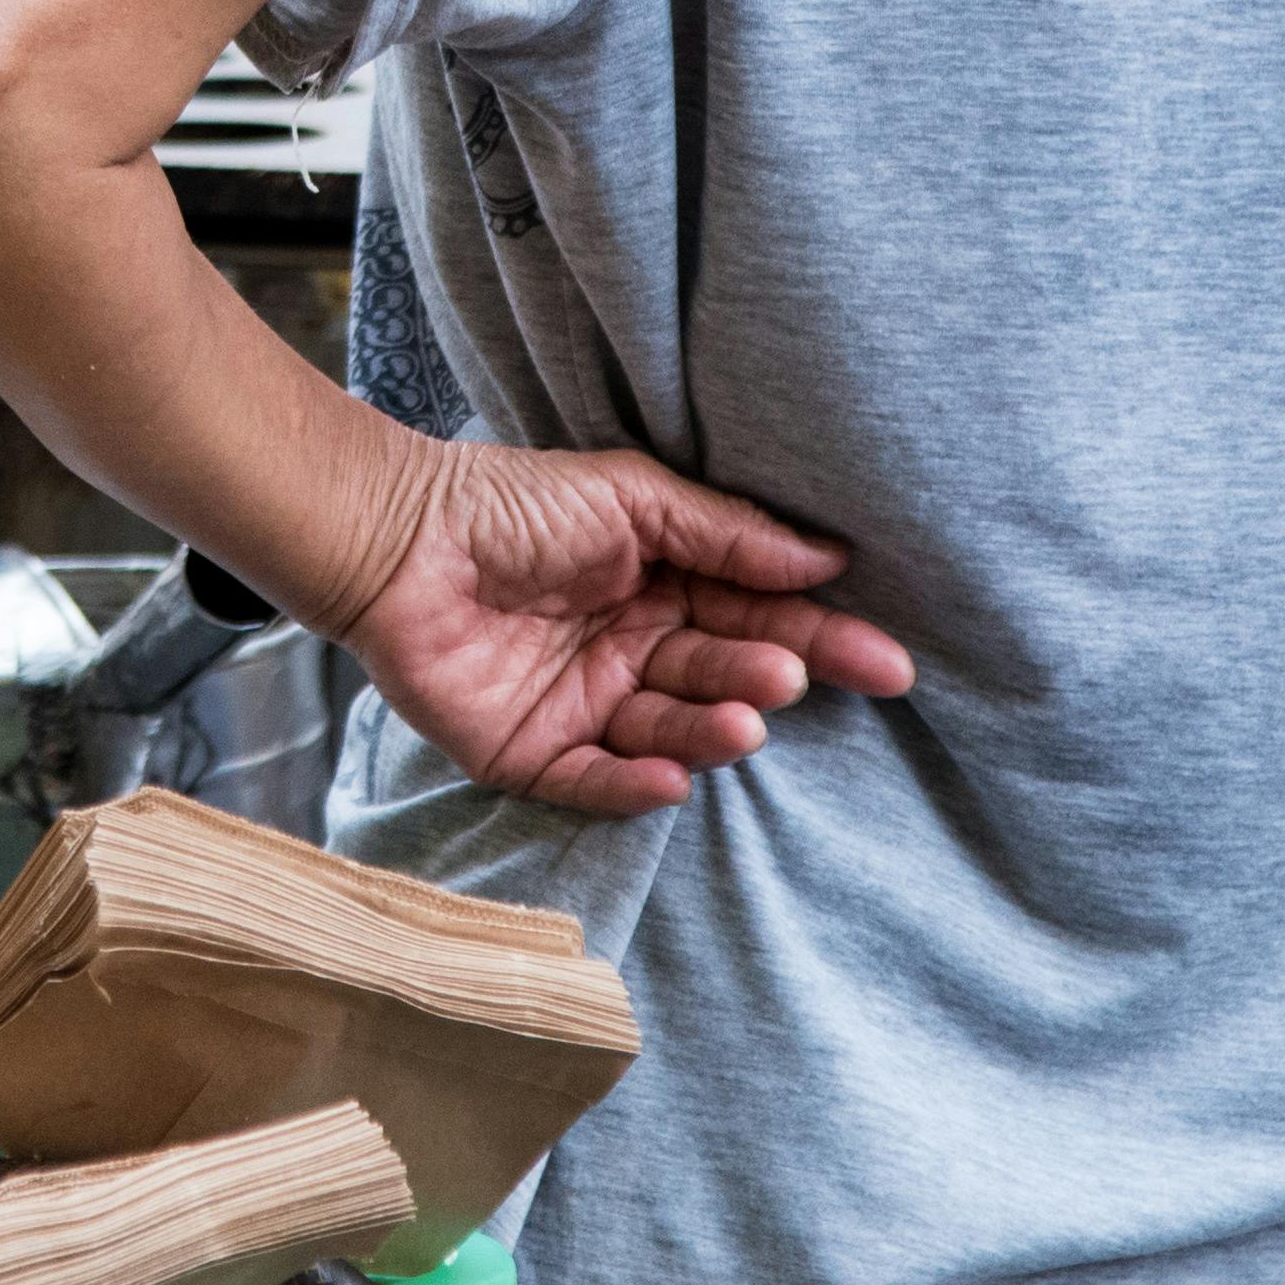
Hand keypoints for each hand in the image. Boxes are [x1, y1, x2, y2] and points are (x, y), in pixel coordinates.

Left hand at [323, 442, 912, 817]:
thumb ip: (727, 534)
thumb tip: (827, 560)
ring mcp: (585, 708)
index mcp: (665, 589)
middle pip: (722, 676)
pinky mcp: (530, 753)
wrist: (396, 536)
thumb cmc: (512, 504)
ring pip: (669, 731)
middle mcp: (634, 653)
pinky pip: (593, 781)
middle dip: (764, 678)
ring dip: (711, 729)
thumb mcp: (633, 500)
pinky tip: (671, 775)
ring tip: (745, 717)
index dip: (823, 640)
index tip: (887, 665)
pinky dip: (633, 784)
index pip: (759, 619)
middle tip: (788, 675)